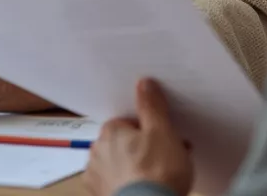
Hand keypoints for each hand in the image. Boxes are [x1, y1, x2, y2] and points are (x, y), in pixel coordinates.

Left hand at [84, 80, 193, 195]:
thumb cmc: (157, 170)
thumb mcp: (162, 132)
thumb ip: (152, 107)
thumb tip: (144, 82)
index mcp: (109, 131)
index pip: (129, 123)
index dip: (151, 131)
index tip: (168, 140)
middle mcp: (96, 151)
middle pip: (124, 144)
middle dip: (145, 149)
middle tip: (170, 159)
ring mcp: (96, 176)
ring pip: (120, 165)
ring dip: (136, 167)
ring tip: (160, 177)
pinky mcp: (100, 195)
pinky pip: (116, 184)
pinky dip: (128, 185)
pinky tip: (146, 189)